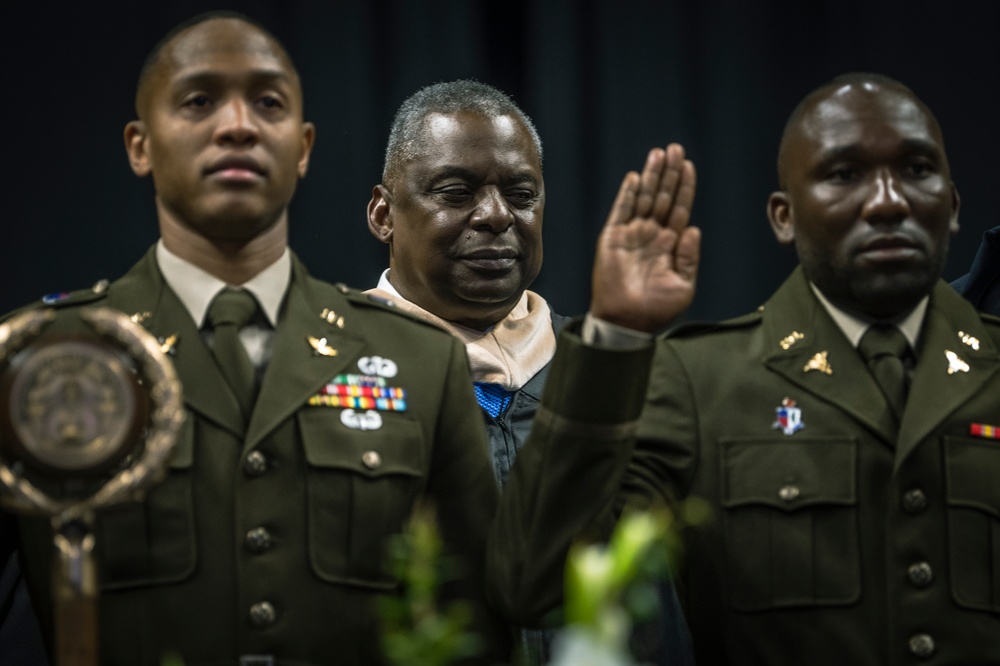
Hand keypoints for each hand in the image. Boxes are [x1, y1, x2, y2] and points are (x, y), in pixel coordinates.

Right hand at [590, 144, 699, 332]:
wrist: (627, 321)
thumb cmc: (656, 309)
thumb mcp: (684, 285)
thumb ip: (689, 256)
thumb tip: (693, 228)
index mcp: (670, 245)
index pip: (679, 208)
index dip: (684, 186)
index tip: (689, 165)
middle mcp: (651, 235)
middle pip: (663, 196)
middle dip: (669, 173)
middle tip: (675, 149)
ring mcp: (632, 235)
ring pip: (644, 198)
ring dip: (651, 176)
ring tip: (659, 153)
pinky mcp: (613, 238)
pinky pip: (621, 210)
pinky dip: (628, 194)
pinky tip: (636, 177)